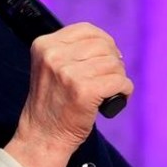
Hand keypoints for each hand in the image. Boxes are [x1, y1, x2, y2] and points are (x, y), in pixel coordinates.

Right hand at [15, 22, 131, 154]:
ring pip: (114, 64)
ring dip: (118, 78)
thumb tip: (110, 45)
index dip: (103, 42)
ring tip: (109, 91)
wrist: (42, 136)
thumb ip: (70, 51)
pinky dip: (124, 91)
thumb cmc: (51, 103)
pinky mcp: (84, 91)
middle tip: (108, 78)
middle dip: (112, 61)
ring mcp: (68, 73)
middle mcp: (54, 56)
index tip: (106, 57)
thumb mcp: (49, 67)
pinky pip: (120, 82)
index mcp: (44, 45)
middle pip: (103, 46)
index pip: (86, 30)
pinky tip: (115, 99)